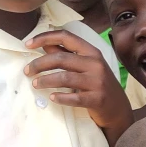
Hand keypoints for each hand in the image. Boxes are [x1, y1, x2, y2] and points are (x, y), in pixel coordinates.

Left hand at [25, 30, 132, 146]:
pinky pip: (74, 98)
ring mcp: (98, 82)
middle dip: (39, 64)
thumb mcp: (86, 66)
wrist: (118, 108)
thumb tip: (44, 45)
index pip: (66, 37)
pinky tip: (52, 97)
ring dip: (45, 81)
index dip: (45, 38)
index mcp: (92, 52)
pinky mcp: (97, 99)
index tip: (28, 44)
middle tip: (27, 71)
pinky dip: (60, 98)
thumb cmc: (98, 84)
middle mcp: (96, 64)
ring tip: (35, 84)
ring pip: (64, 78)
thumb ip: (67, 55)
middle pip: (61, 59)